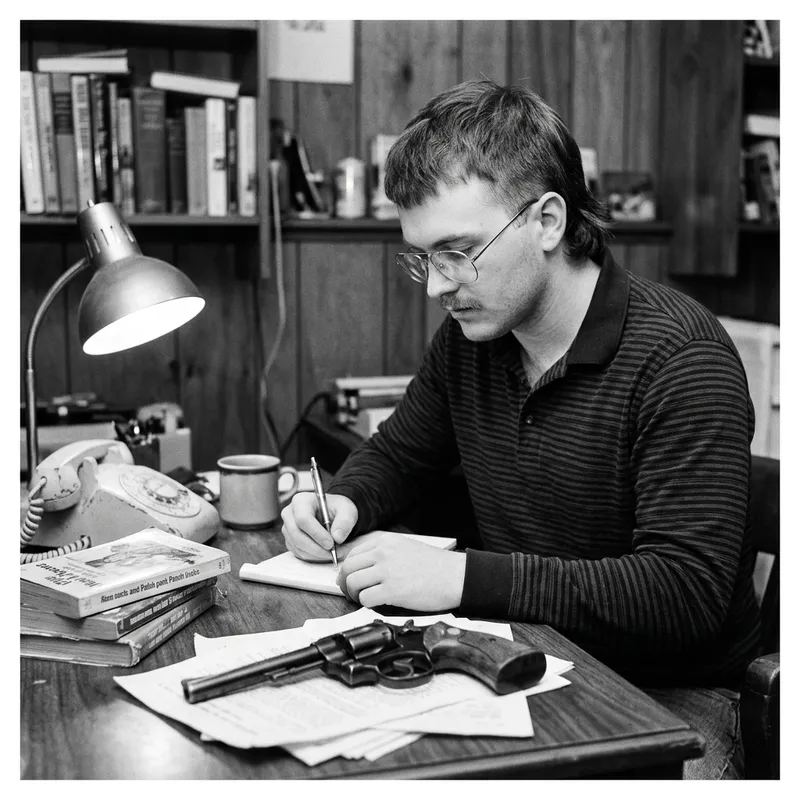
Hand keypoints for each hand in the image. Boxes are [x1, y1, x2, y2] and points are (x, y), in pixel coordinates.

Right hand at [280, 492, 356, 561]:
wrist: (332, 514)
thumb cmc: (337, 509)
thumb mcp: (346, 510)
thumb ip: (344, 522)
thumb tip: (337, 538)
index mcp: (301, 501)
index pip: (303, 519)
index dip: (316, 533)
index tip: (331, 543)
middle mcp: (289, 514)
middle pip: (297, 535)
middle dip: (316, 548)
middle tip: (333, 553)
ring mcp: (287, 529)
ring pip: (298, 547)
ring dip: (317, 554)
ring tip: (335, 553)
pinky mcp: (290, 541)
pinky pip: (299, 553)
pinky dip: (314, 557)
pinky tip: (326, 553)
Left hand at [336, 532, 465, 610]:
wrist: (456, 576)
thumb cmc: (436, 566)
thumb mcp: (406, 547)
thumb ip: (385, 553)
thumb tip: (364, 567)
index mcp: (386, 541)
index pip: (353, 554)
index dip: (348, 569)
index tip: (349, 578)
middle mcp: (383, 553)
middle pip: (348, 568)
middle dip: (345, 583)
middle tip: (351, 592)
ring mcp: (387, 571)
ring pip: (353, 583)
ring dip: (354, 595)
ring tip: (363, 599)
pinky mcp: (392, 590)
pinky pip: (365, 598)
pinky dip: (366, 604)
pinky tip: (376, 604)